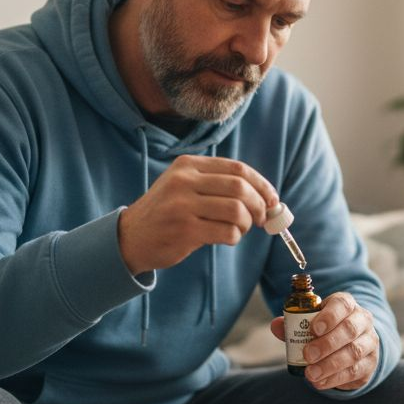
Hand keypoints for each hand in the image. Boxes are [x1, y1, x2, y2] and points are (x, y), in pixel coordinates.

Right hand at [118, 156, 277, 273]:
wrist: (131, 237)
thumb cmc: (167, 213)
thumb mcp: (184, 186)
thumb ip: (218, 185)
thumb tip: (266, 197)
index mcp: (187, 165)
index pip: (237, 169)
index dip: (262, 184)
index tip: (273, 199)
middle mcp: (184, 181)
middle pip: (240, 188)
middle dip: (260, 205)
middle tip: (262, 219)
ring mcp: (183, 206)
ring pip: (237, 210)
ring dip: (247, 223)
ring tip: (241, 229)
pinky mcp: (185, 230)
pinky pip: (227, 232)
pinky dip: (235, 237)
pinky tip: (227, 238)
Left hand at [270, 292, 377, 390]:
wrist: (352, 344)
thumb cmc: (327, 330)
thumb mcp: (311, 323)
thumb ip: (293, 324)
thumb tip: (276, 325)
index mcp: (347, 305)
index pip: (342, 304)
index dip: (329, 316)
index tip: (313, 329)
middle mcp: (362, 321)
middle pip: (349, 330)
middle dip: (327, 344)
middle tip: (308, 355)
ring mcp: (369, 342)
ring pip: (354, 352)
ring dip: (330, 365)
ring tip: (311, 374)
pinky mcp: (370, 363)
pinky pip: (355, 371)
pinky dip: (335, 378)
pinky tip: (320, 382)